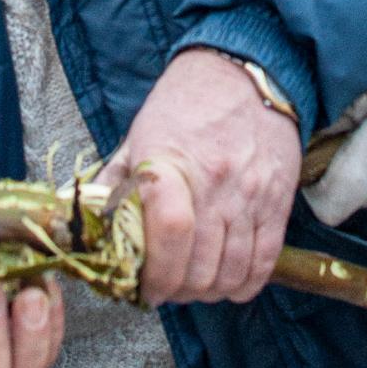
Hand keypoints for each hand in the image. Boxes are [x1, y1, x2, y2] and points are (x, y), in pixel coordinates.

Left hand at [97, 48, 301, 307]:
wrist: (244, 75)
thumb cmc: (183, 106)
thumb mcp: (138, 137)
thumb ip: (114, 186)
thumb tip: (89, 229)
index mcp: (170, 164)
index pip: (169, 235)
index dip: (156, 276)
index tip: (145, 290)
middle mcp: (214, 183)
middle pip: (199, 266)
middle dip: (178, 291)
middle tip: (167, 289)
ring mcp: (250, 195)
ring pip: (231, 272)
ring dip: (208, 291)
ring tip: (194, 285)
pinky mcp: (278, 202)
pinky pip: (263, 262)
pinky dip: (244, 284)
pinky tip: (227, 282)